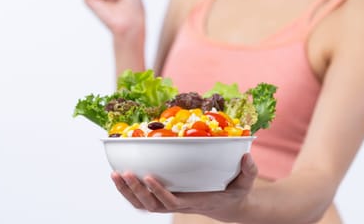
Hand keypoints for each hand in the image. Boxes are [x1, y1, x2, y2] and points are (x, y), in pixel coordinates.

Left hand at [111, 154, 257, 221]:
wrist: (228, 206)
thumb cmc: (235, 191)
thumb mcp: (246, 183)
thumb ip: (248, 171)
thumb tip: (246, 157)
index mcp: (196, 201)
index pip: (174, 202)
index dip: (160, 192)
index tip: (149, 176)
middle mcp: (180, 204)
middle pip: (152, 206)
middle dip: (138, 191)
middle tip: (126, 173)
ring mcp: (170, 203)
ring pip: (143, 206)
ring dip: (128, 192)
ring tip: (115, 175)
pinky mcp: (165, 199)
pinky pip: (143, 201)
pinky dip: (129, 192)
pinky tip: (119, 177)